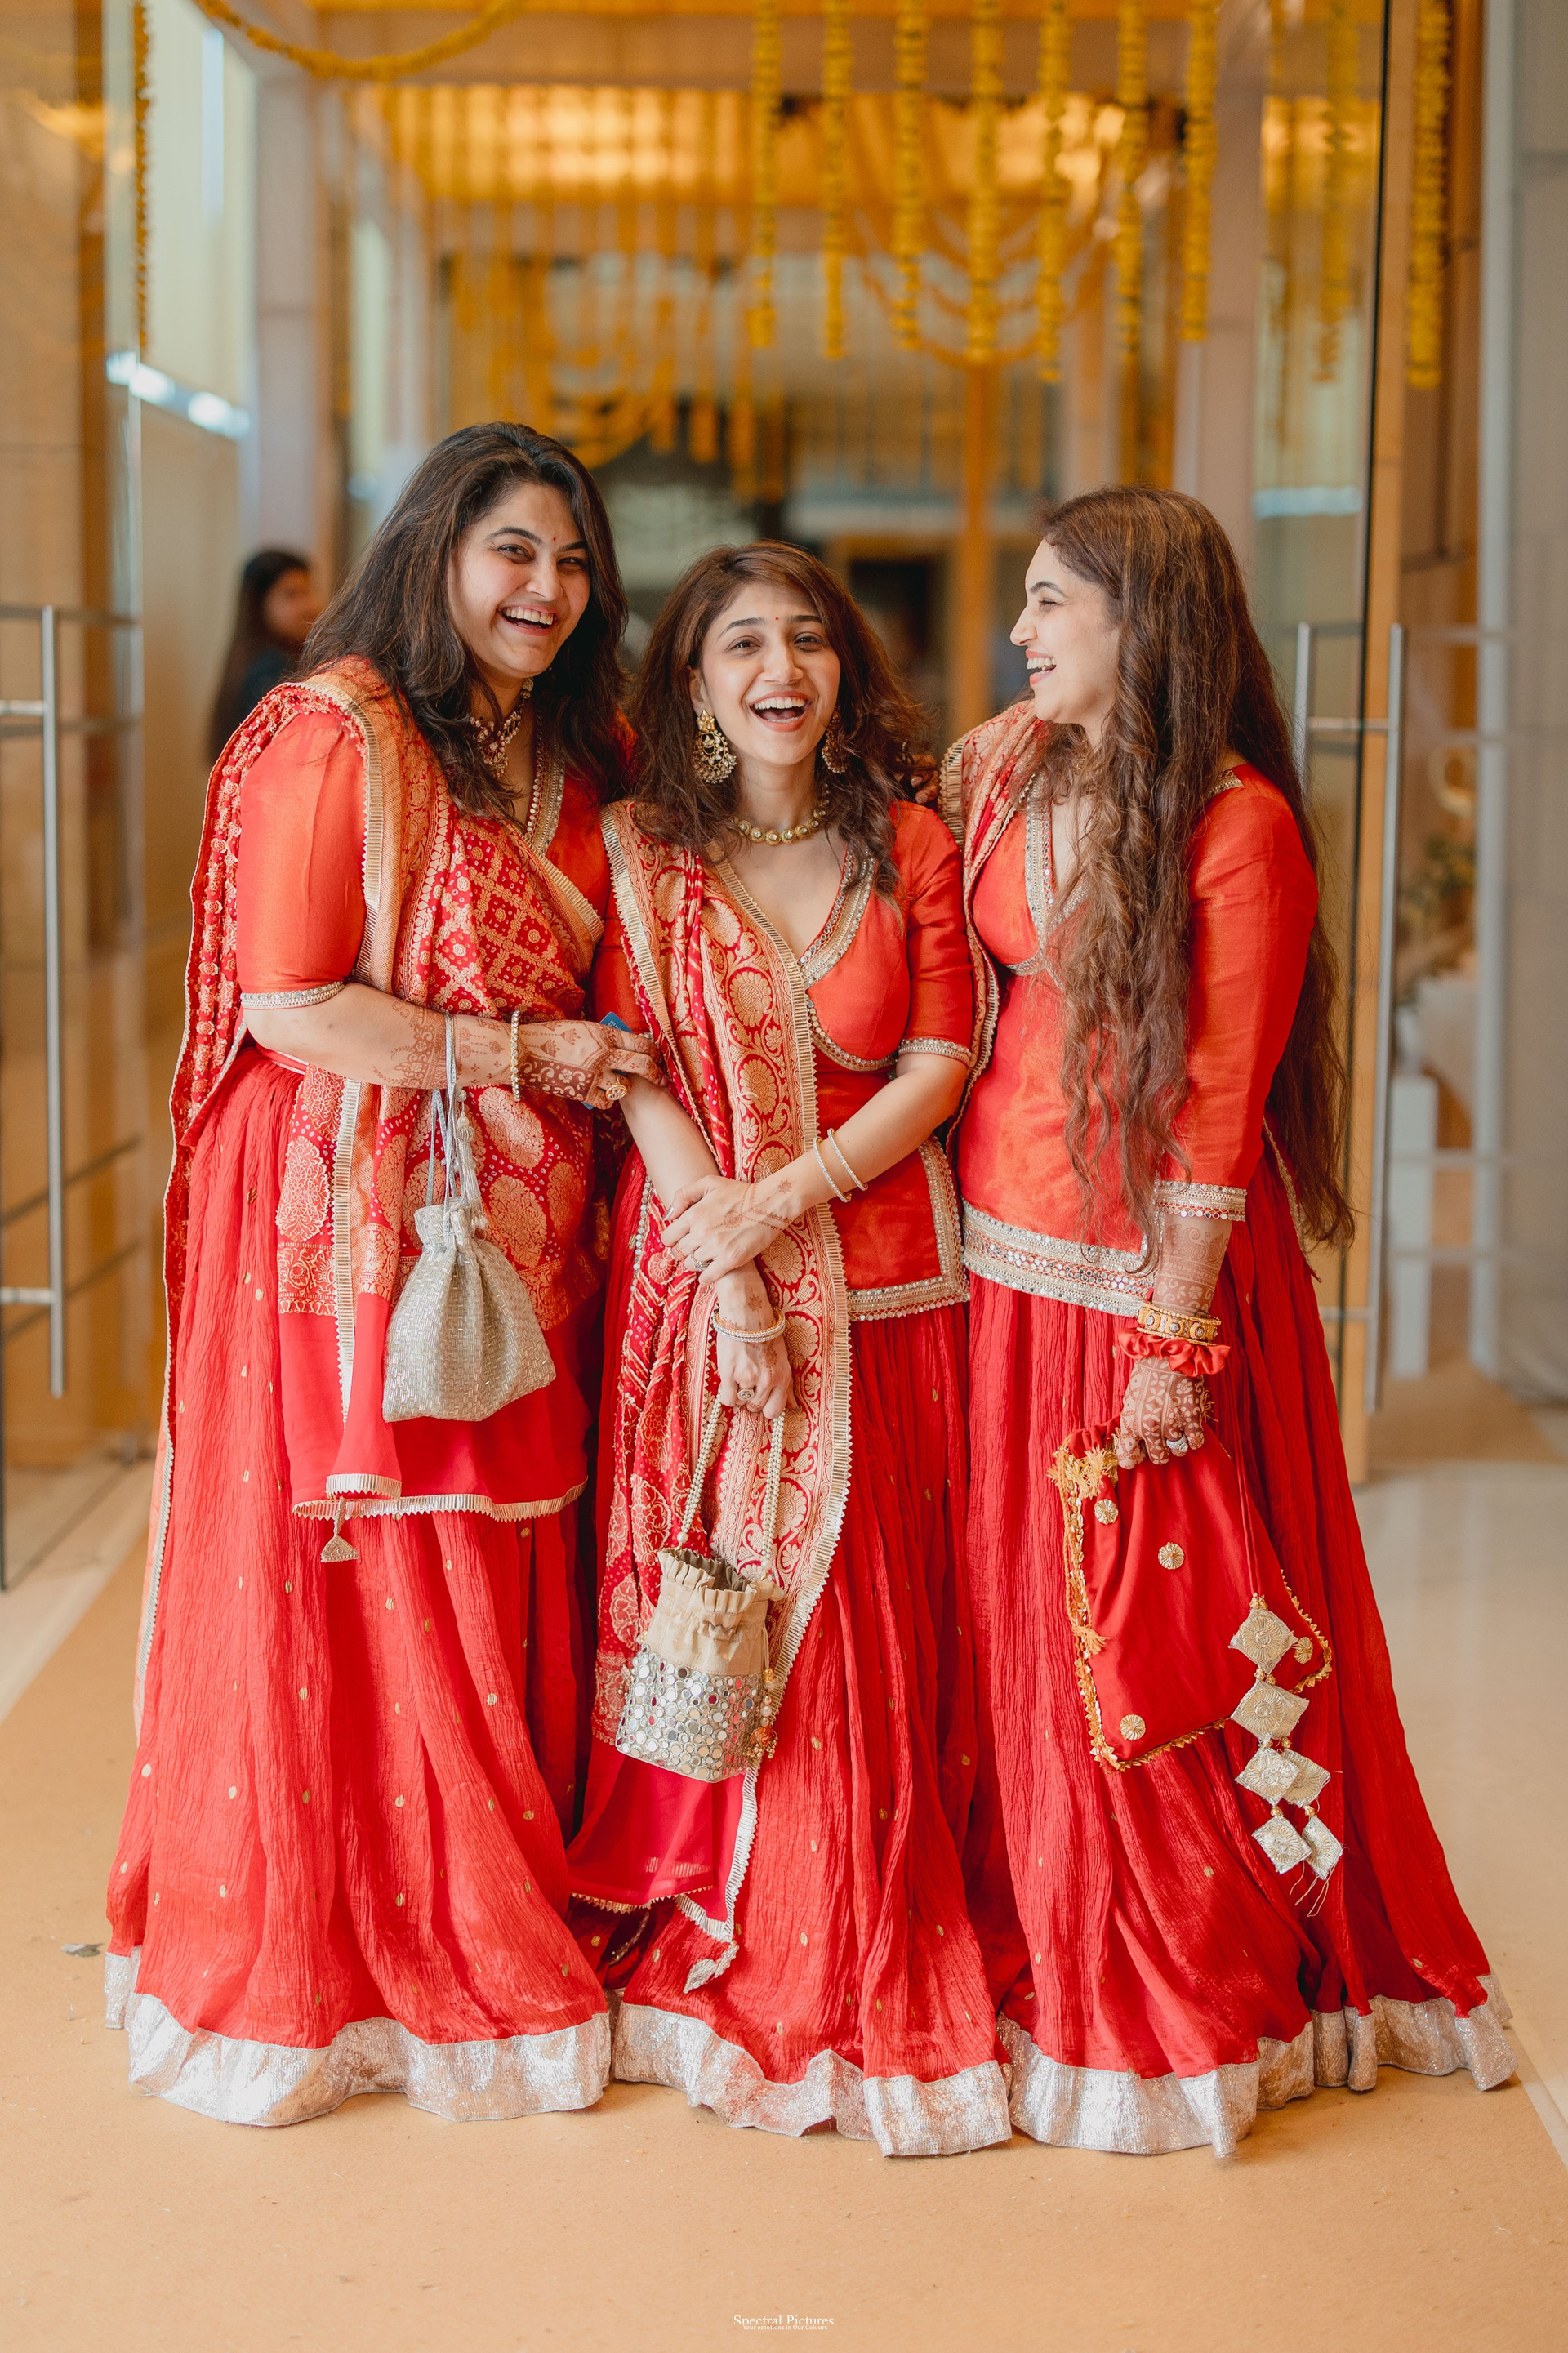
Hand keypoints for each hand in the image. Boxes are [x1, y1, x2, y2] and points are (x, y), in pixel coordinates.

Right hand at [512, 1020, 662, 1111]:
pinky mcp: (583, 1091)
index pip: (640, 1043)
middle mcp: (603, 1053)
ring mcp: (594, 1073)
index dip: (654, 1052)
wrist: (524, 1051)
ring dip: (626, 1087)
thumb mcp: (581, 1028)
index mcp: (604, 1033)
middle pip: (642, 1065)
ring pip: (625, 1086)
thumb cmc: (550, 1036)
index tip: (658, 1058)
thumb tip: (623, 1045)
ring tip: (622, 1086)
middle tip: (663, 1079)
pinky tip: (602, 1094)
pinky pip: (606, 1100)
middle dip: (657, 1073)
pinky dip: (607, 1100)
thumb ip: (604, 1037)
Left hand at [665, 1174, 790, 1283]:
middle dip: (684, 1251)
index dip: (673, 1239)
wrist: (768, 1204)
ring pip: (692, 1265)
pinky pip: (707, 1277)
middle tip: (695, 1247)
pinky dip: (707, 1276)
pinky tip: (713, 1268)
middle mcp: (701, 1232)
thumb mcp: (709, 1183)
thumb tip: (668, 1216)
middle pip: (678, 1253)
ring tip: (707, 1255)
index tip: (682, 1238)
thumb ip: (684, 1195)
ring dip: (697, 1262)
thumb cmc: (739, 1192)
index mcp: (693, 1214)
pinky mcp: (730, 1260)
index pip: (668, 1237)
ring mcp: (715, 1247)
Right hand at [714, 1271, 793, 1418]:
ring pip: (741, 1402)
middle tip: (748, 1382)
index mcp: (783, 1377)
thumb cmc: (766, 1335)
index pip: (775, 1411)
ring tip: (739, 1374)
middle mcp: (767, 1380)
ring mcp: (748, 1377)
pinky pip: (728, 1399)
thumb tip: (793, 1408)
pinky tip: (730, 1379)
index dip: (766, 1407)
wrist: (748, 1315)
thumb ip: (787, 1387)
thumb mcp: (783, 1361)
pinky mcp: (730, 1373)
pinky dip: (727, 1393)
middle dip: (751, 1398)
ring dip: (738, 1392)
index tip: (761, 1399)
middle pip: (756, 1407)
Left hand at [1115, 1357, 1207, 1468]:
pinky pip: (1196, 1442)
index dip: (1136, 1456)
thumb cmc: (1146, 1376)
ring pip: (1178, 1450)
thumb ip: (1133, 1425)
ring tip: (1177, 1421)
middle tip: (1164, 1436)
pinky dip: (1194, 1436)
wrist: (1166, 1353)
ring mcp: (1171, 1424)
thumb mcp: (1130, 1401)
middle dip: (1162, 1450)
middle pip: (1159, 1459)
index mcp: (1129, 1424)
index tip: (1142, 1450)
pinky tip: (1190, 1424)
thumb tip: (1139, 1445)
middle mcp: (1148, 1427)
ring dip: (1179, 1439)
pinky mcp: (1191, 1417)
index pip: (1128, 1459)